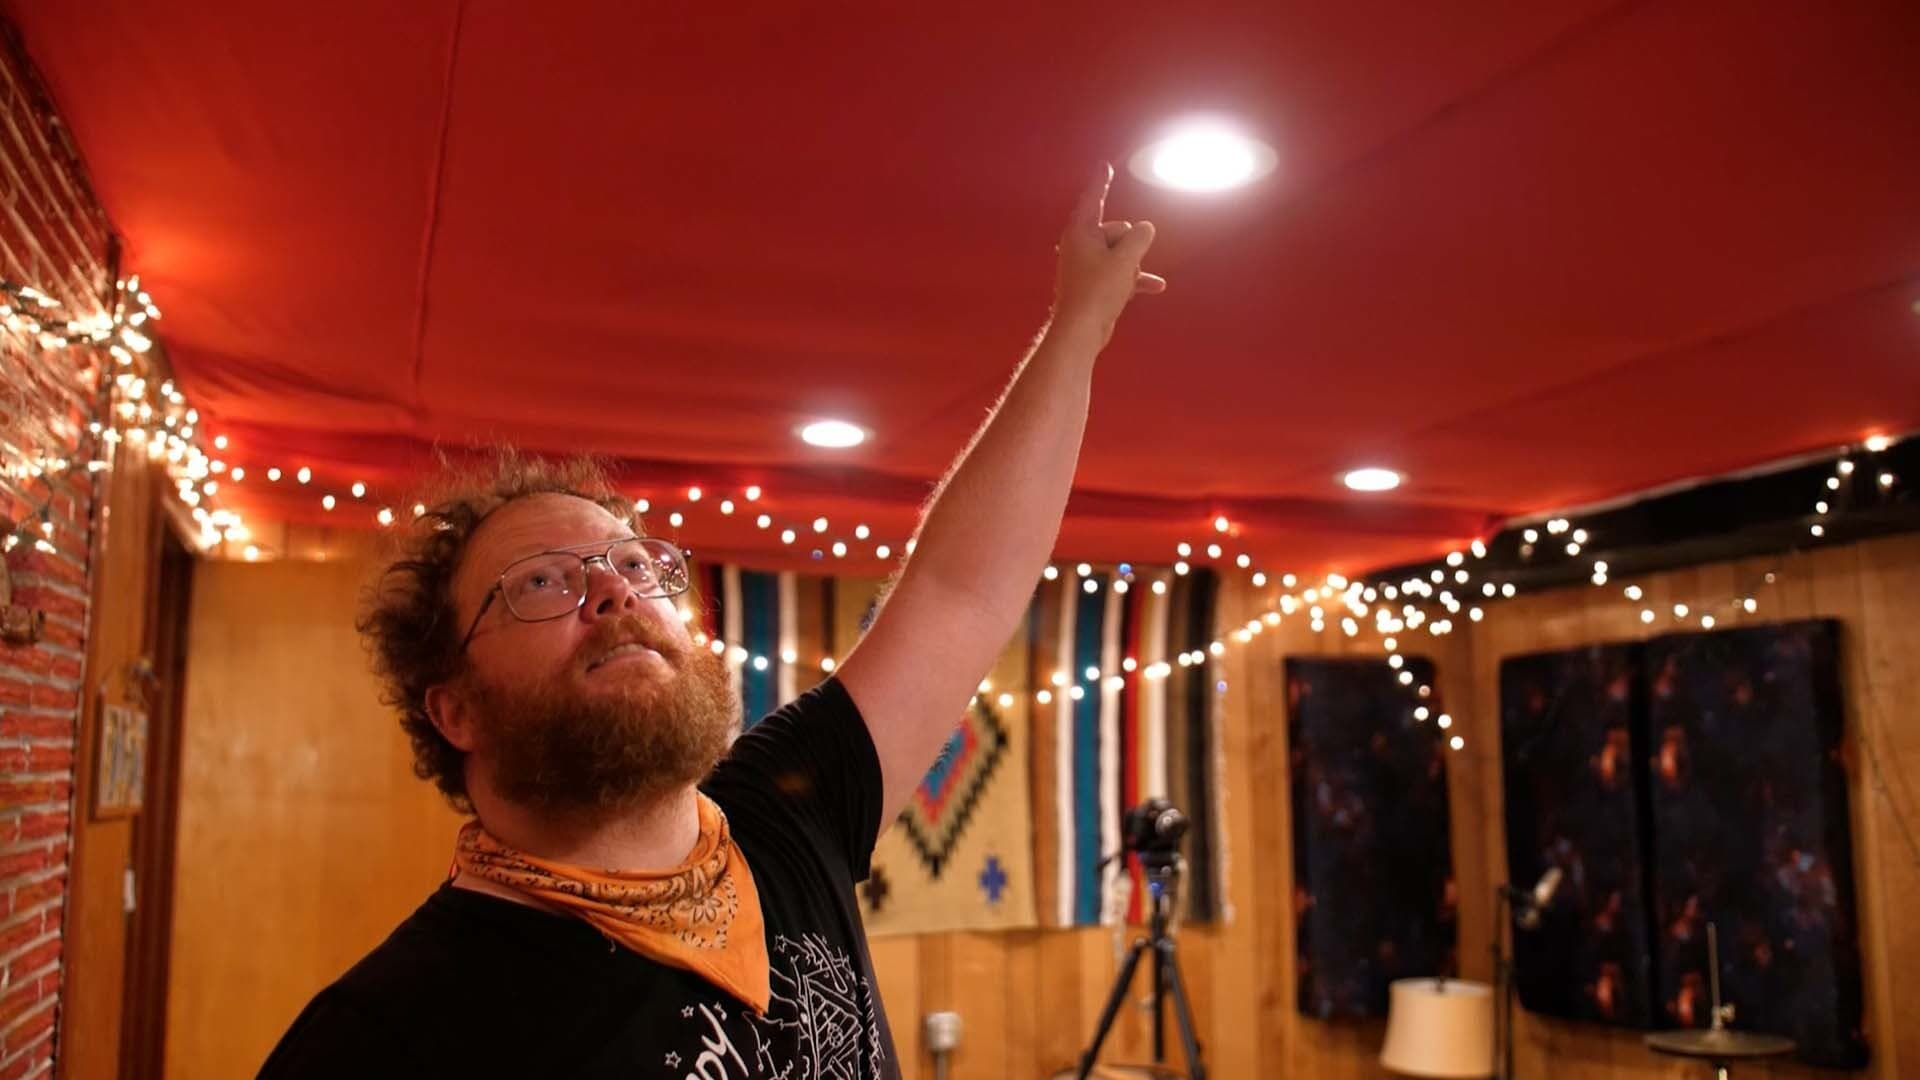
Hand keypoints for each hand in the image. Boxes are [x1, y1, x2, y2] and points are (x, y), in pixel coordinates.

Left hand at [1053, 163, 1165, 345]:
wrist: (1081, 331)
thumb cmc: (1097, 292)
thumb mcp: (1126, 259)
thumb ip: (1139, 237)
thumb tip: (1145, 228)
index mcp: (1080, 231)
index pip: (1094, 198)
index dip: (1102, 181)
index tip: (1105, 165)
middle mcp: (1079, 244)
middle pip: (1116, 231)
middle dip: (1130, 247)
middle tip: (1125, 268)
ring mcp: (1085, 264)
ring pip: (1120, 254)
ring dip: (1133, 266)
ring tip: (1135, 282)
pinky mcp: (1092, 283)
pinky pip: (1118, 272)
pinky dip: (1133, 278)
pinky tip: (1155, 286)